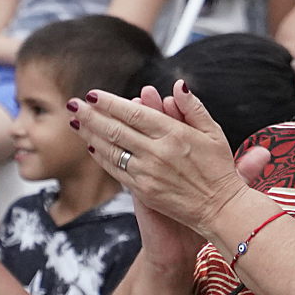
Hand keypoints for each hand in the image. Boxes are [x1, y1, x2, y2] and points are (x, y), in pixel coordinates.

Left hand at [76, 83, 243, 233]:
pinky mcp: (143, 191)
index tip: (93, 95)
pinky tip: (92, 146)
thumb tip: (178, 86)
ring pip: (111, 150)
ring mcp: (148, 173)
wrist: (220, 208)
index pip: (134, 113)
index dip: (110, 103)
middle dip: (91, 115)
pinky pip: (116, 170)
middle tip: (74, 104)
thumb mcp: (213, 133)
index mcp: (174, 134)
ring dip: (90, 134)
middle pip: (115, 129)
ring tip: (77, 122)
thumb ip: (193, 108)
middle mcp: (157, 153)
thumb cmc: (219, 169)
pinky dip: (102, 157)